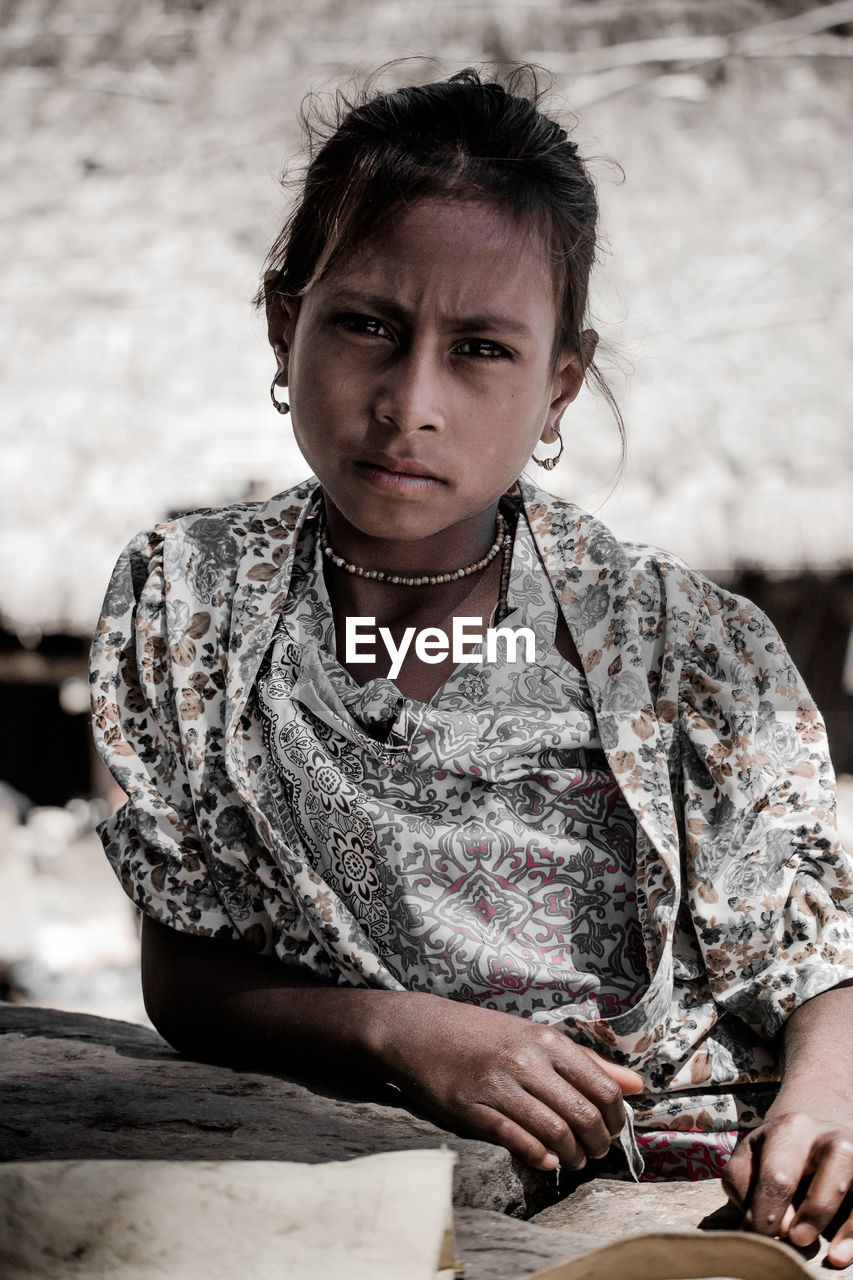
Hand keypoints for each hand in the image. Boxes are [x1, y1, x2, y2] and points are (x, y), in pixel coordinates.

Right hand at [371, 993, 643, 1171]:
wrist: (418, 1029)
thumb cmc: (482, 1034)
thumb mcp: (535, 1036)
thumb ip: (587, 1062)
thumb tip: (635, 1085)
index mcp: (545, 1041)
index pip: (602, 1088)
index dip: (615, 1118)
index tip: (612, 1130)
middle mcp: (524, 1061)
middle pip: (582, 1115)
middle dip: (598, 1143)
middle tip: (596, 1152)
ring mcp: (496, 1086)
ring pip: (553, 1133)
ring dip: (572, 1156)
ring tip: (573, 1160)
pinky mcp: (470, 1109)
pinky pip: (515, 1141)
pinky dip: (538, 1157)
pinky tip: (545, 1161)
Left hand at [723, 1103, 852, 1268]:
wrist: (809, 1138)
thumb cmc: (773, 1156)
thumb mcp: (749, 1160)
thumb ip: (747, 1187)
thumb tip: (779, 1225)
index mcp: (791, 1128)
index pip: (778, 1176)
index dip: (767, 1213)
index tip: (758, 1237)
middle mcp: (827, 1136)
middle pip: (828, 1171)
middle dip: (811, 1212)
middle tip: (794, 1240)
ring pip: (852, 1184)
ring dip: (842, 1223)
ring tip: (829, 1254)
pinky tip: (841, 1253)